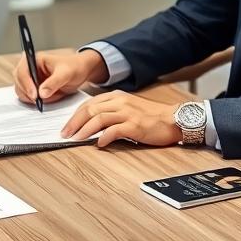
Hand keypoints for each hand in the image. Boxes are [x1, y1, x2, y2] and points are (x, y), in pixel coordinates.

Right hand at [14, 49, 108, 103]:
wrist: (81, 72)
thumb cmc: (74, 67)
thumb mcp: (66, 74)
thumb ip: (54, 82)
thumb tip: (42, 93)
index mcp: (34, 59)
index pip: (22, 71)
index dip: (26, 84)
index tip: (35, 95)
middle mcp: (29, 68)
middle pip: (18, 82)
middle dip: (28, 93)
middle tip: (39, 101)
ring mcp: (30, 79)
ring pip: (21, 91)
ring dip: (32, 98)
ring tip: (47, 99)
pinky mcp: (33, 88)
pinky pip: (28, 97)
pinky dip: (35, 101)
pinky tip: (47, 99)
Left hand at [61, 91, 181, 146]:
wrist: (175, 119)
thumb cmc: (152, 116)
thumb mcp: (129, 107)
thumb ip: (112, 111)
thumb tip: (92, 124)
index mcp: (116, 96)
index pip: (89, 103)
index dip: (75, 115)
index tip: (67, 126)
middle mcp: (120, 102)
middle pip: (90, 110)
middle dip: (74, 122)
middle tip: (65, 134)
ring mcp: (128, 113)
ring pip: (99, 119)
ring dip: (85, 130)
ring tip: (76, 139)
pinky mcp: (135, 125)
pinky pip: (114, 131)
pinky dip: (104, 138)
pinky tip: (99, 144)